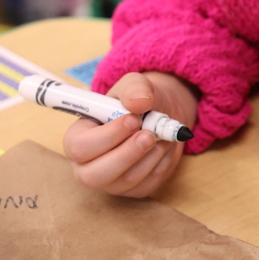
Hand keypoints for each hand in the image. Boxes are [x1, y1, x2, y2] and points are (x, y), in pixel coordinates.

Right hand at [63, 71, 198, 197]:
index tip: (133, 119)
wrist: (160, 113)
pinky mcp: (135, 189)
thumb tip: (140, 102)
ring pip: (127, 180)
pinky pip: (149, 182)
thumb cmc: (137, 101)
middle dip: (126, 155)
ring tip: (162, 133)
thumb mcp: (134, 85)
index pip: (80, 148)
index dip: (108, 136)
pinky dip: (163, 161)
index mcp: (78, 138)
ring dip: (151, 154)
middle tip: (149, 135)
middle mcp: (88, 165)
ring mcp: (112, 181)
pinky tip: (165, 144)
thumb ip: (134, 89)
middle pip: (95, 176)